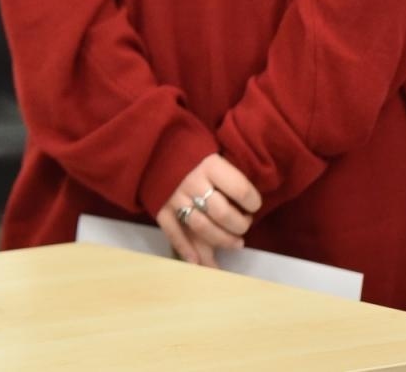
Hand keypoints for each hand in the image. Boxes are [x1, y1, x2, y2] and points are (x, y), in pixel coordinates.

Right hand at [154, 153, 261, 267]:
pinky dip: (185, 249)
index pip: (239, 189)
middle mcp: (193, 183)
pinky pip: (173, 232)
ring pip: (201, 227)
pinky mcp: (160, 208)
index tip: (254, 205)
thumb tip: (249, 196)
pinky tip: (197, 262)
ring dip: (222, 240)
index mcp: (209, 165)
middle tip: (245, 226)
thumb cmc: (190, 148)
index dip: (253, 202)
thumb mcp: (211, 150)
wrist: (150, 144)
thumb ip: (225, 172)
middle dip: (239, 225)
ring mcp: (174, 198)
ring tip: (236, 244)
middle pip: (222, 213)